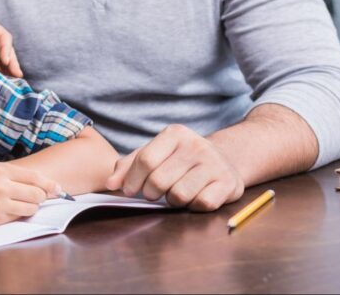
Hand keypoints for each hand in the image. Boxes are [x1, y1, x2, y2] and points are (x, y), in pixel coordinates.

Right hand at [0, 163, 61, 227]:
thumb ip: (14, 177)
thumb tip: (42, 185)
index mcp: (1, 170)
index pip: (35, 177)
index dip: (50, 185)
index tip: (59, 189)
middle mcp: (2, 184)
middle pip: (38, 193)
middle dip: (40, 197)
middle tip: (34, 198)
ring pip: (32, 206)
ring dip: (31, 207)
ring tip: (19, 204)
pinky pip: (20, 216)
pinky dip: (20, 215)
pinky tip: (9, 211)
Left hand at [104, 124, 244, 210]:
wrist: (223, 159)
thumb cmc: (179, 159)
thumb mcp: (154, 153)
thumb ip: (128, 166)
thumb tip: (110, 184)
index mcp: (175, 134)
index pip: (145, 160)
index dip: (132, 180)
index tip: (128, 191)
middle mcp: (196, 145)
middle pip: (159, 180)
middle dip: (150, 193)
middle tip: (153, 194)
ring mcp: (214, 163)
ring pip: (179, 195)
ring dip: (172, 201)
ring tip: (176, 193)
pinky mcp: (229, 183)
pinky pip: (201, 204)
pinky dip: (193, 206)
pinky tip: (195, 197)